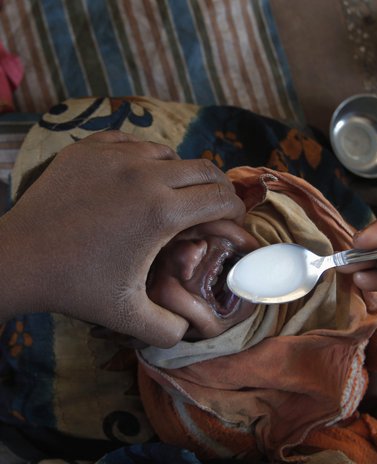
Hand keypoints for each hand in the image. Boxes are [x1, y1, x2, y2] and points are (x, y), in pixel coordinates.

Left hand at [0, 131, 245, 346]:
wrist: (18, 259)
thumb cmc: (76, 287)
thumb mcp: (129, 316)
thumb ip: (171, 328)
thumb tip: (195, 327)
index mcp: (162, 212)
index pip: (221, 197)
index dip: (234, 210)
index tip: (231, 221)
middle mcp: (145, 175)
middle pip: (205, 168)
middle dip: (218, 188)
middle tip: (213, 205)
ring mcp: (115, 155)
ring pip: (169, 153)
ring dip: (180, 172)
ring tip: (171, 193)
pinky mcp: (89, 148)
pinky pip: (133, 142)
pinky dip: (144, 157)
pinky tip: (136, 177)